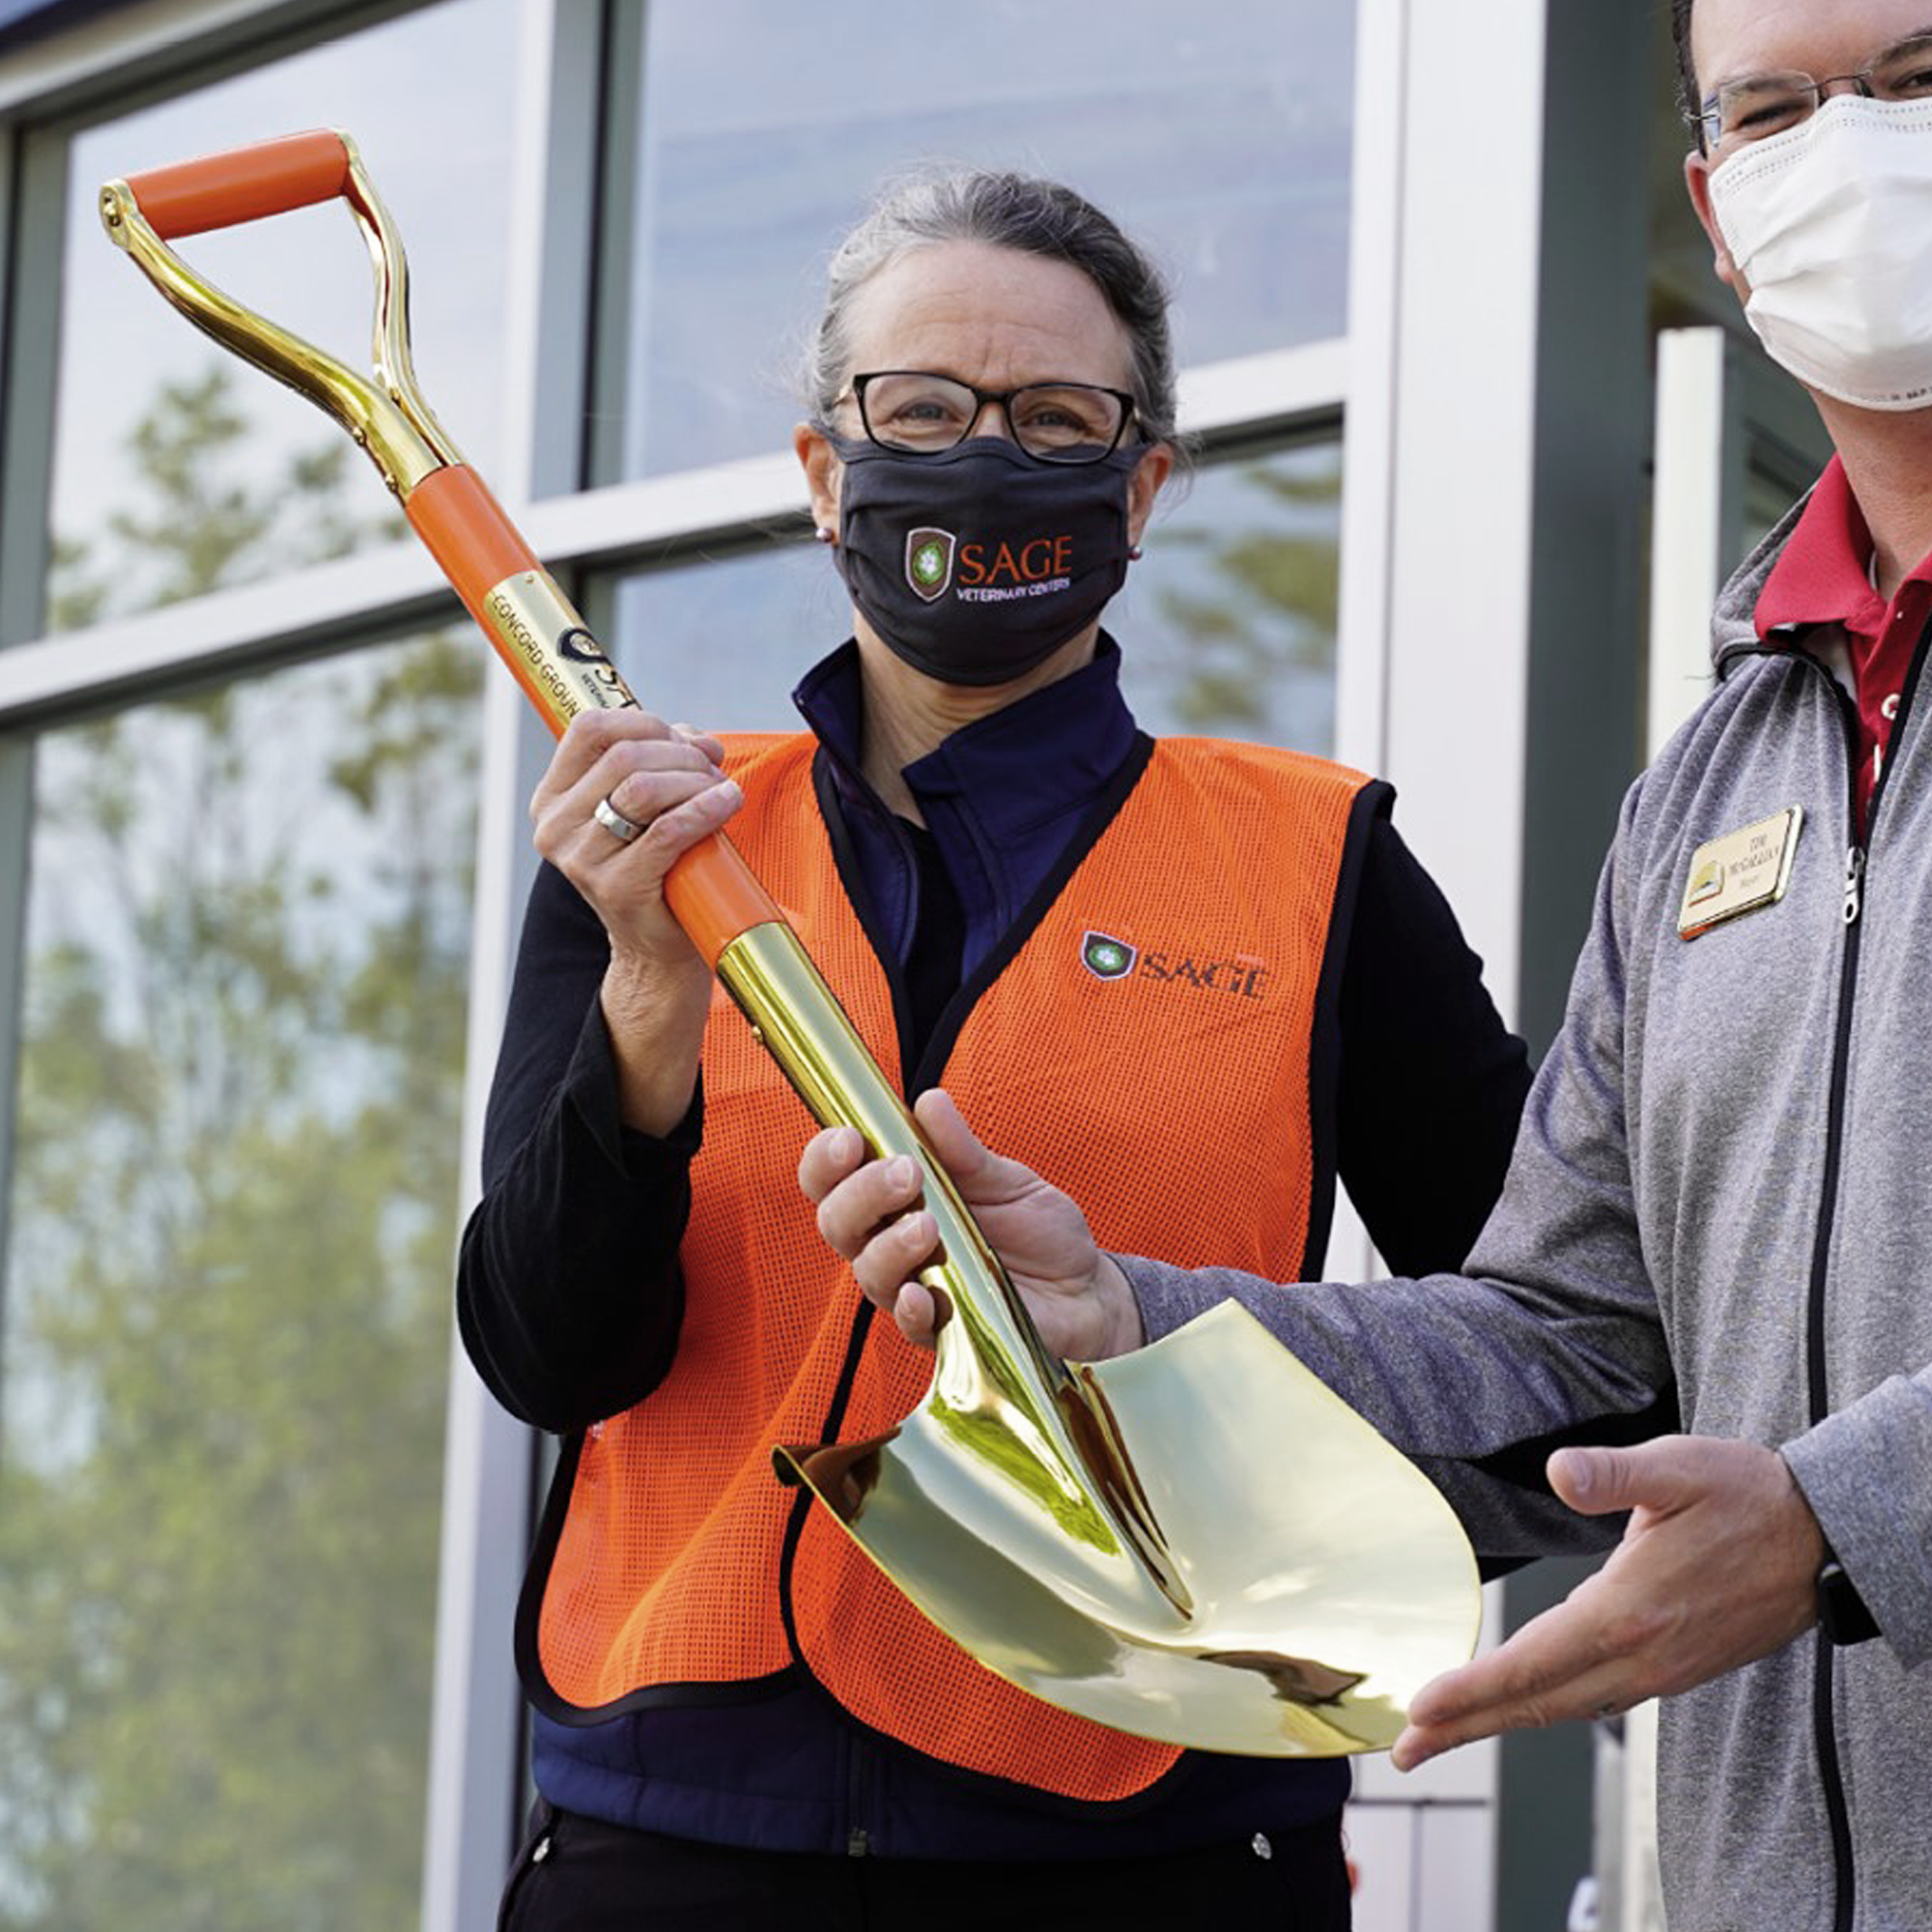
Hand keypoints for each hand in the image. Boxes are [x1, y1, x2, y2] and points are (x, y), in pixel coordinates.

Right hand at [532, 709, 742, 1133]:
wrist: (660, 947)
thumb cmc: (658, 868)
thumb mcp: (647, 807)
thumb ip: (660, 762)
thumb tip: (695, 736)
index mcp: (553, 800)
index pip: (588, 729)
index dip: (643, 722)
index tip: (681, 738)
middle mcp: (556, 829)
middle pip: (623, 755)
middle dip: (680, 754)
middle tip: (713, 768)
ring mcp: (582, 861)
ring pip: (643, 788)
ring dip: (694, 780)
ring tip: (722, 789)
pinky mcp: (618, 888)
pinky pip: (668, 831)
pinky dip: (705, 808)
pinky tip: (728, 802)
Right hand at [797, 1088, 1144, 1360]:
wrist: (1086, 1289)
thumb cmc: (1036, 1230)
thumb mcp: (1005, 1179)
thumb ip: (963, 1149)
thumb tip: (928, 1101)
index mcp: (894, 1199)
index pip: (833, 1180)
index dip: (825, 1159)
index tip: (850, 1138)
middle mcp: (890, 1244)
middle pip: (838, 1222)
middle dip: (861, 1193)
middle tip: (906, 1173)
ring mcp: (912, 1288)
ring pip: (868, 1271)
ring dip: (889, 1245)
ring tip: (927, 1224)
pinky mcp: (942, 1330)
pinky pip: (908, 1323)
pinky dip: (909, 1306)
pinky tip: (921, 1289)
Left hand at [1391, 1435, 1827, 1770]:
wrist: (1822, 1538)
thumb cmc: (1745, 1494)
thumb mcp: (1676, 1467)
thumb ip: (1612, 1473)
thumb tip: (1561, 1471)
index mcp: (1628, 1612)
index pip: (1532, 1664)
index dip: (1472, 1689)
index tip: (1420, 1709)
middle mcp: (1639, 1655)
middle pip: (1536, 1702)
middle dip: (1466, 1726)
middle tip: (1404, 1748)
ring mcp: (1659, 1670)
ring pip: (1563, 1706)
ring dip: (1500, 1721)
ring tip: (1443, 1731)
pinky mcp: (1673, 1669)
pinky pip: (1594, 1699)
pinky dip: (1545, 1707)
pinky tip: (1521, 1702)